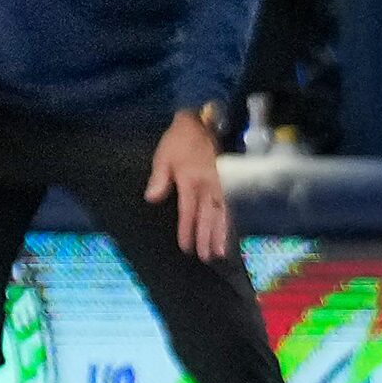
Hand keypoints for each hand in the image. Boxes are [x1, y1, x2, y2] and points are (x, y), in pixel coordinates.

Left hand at [147, 110, 229, 259]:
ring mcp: (219, 186)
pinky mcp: (225, 185)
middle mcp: (208, 186)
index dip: (187, 230)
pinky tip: (228, 234)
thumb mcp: (162, 156)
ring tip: (220, 253)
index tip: (186, 247)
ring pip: (221, 214)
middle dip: (207, 238)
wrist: (201, 125)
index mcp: (190, 181)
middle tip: (207, 257)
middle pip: (208, 217)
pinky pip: (228, 207)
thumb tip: (152, 198)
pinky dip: (229, 222)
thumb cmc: (178, 142)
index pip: (189, 211)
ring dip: (221, 234)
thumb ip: (159, 178)